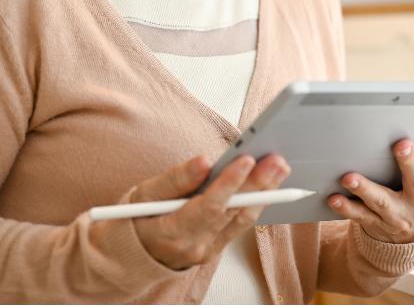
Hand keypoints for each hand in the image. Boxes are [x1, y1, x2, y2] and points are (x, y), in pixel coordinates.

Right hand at [128, 152, 289, 270]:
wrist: (134, 252)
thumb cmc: (137, 219)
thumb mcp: (144, 194)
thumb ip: (175, 179)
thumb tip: (204, 162)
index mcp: (172, 232)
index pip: (208, 208)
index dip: (229, 184)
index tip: (246, 160)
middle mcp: (194, 246)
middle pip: (231, 212)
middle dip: (257, 185)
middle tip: (276, 162)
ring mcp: (208, 250)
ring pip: (241, 219)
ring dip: (264, 193)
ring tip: (279, 168)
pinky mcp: (217, 248)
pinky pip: (239, 224)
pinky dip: (255, 203)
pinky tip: (267, 185)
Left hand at [326, 119, 413, 243]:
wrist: (409, 243)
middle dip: (409, 163)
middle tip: (402, 144)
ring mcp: (398, 215)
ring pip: (382, 200)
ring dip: (365, 188)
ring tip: (349, 176)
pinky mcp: (377, 224)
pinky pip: (359, 215)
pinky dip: (346, 206)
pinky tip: (333, 196)